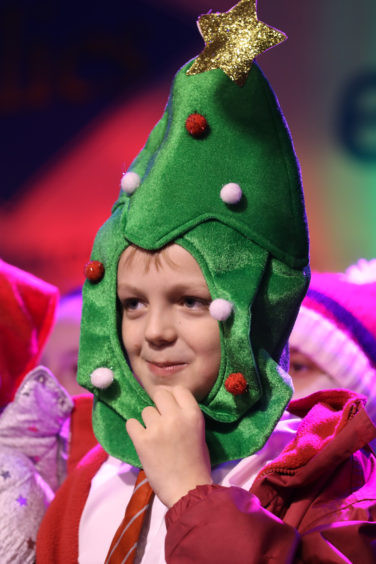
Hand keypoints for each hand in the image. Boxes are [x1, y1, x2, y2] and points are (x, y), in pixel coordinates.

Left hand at [126, 386, 211, 507]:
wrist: (187, 490)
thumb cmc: (197, 465)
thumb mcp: (199, 433)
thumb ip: (185, 417)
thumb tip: (169, 407)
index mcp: (193, 414)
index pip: (179, 389)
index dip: (173, 397)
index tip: (171, 406)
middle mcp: (175, 416)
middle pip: (160, 394)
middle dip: (159, 405)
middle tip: (160, 419)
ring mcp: (157, 428)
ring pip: (146, 411)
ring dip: (148, 422)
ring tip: (154, 437)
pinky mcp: (142, 440)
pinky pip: (131, 423)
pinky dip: (135, 430)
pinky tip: (142, 439)